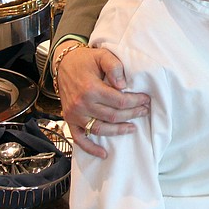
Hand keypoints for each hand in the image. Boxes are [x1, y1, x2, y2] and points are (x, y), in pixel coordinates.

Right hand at [55, 42, 149, 157]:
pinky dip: (91, 148)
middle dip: (132, 114)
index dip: (135, 102)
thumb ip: (114, 67)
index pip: (119, 101)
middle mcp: (81, 104)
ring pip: (101, 128)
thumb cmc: (85, 60)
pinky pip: (80, 139)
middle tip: (144, 110)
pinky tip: (104, 153)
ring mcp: (75, 114)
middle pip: (113, 116)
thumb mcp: (102, 55)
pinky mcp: (70, 119)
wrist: (63, 63)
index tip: (146, 99)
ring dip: (119, 130)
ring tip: (133, 127)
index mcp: (90, 88)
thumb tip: (123, 85)